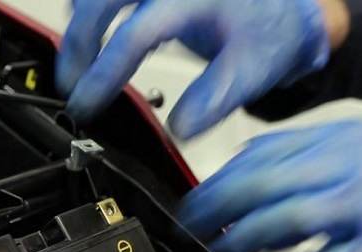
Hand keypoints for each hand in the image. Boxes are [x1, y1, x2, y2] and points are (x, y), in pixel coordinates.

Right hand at [57, 0, 330, 138]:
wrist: (290, 6)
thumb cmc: (273, 32)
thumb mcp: (252, 70)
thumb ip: (215, 98)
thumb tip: (179, 128)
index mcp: (189, 1)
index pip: (132, 36)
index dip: (103, 73)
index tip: (85, 104)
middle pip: (101, 2)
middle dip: (79, 44)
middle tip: (71, 86)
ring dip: (82, 23)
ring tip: (75, 65)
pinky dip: (95, 8)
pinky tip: (86, 26)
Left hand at [178, 120, 361, 251]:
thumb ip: (308, 152)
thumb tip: (251, 167)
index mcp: (342, 142)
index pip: (263, 155)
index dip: (222, 181)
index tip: (200, 199)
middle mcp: (350, 172)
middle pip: (265, 187)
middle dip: (218, 210)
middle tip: (194, 228)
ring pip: (288, 224)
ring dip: (248, 240)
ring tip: (227, 249)